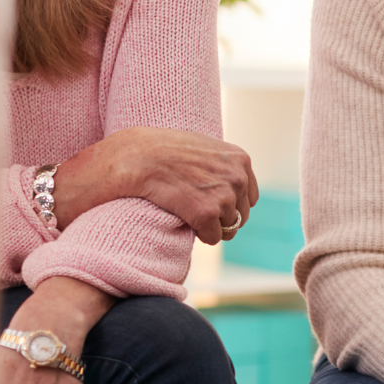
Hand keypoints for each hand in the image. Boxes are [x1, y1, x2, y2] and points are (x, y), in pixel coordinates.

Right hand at [54, 126, 259, 243]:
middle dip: (220, 218)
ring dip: (209, 226)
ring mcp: (224, 195)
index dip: (229, 204)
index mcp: (240, 159)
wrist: (135, 156)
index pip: (248, 197)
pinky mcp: (207, 212)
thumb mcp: (202, 146)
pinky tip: (184, 222)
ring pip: (228, 228)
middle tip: (194, 210)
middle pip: (240, 215)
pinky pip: (213, 237)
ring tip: (186, 212)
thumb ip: (222, 162)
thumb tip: (234, 177)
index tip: (207, 202)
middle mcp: (238, 177)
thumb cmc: (162, 151)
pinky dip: (200, 235)